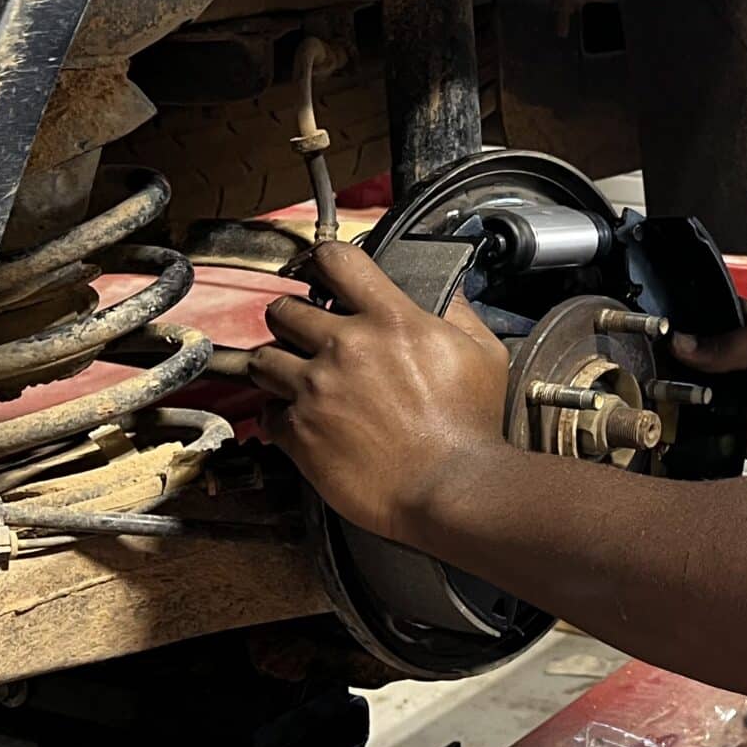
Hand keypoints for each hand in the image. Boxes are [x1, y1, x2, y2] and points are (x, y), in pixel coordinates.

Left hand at [248, 240, 510, 542]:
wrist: (450, 487)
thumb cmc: (469, 426)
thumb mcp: (483, 354)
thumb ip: (458, 314)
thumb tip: (446, 291)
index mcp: (391, 320)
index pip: (336, 261)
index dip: (322, 260)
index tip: (319, 270)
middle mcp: (345, 347)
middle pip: (283, 309)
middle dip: (291, 319)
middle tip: (303, 334)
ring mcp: (316, 389)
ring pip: (262, 359)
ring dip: (276, 365)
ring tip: (294, 378)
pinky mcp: (300, 431)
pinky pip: (267, 412)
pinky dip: (279, 414)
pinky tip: (301, 420)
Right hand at [671, 303, 746, 468]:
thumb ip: (729, 341)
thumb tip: (682, 342)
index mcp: (739, 325)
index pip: (697, 315)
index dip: (678, 321)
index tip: (662, 326)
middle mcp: (725, 358)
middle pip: (681, 353)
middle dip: (672, 357)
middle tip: (669, 359)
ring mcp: (721, 391)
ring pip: (680, 387)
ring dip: (675, 387)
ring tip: (685, 386)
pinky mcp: (721, 424)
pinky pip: (690, 422)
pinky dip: (683, 418)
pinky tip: (685, 410)